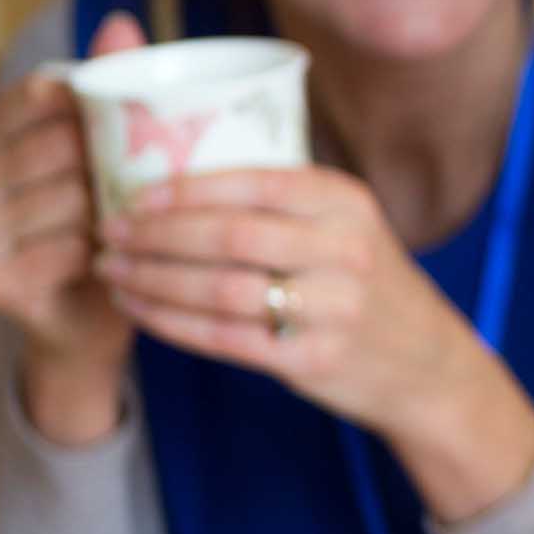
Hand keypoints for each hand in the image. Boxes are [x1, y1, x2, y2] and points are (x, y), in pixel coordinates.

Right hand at [0, 13, 146, 445]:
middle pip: (53, 147)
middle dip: (110, 162)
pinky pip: (59, 252)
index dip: (88, 103)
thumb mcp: (114, 151)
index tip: (130, 118)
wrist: (96, 311)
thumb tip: (120, 23)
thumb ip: (111, 88)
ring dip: (112, 210)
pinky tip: (120, 256)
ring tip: (142, 218)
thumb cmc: (108, 218)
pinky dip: (100, 254)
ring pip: (61, 199)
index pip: (34, 95)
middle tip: (151, 179)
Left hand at [95, 167, 533, 517]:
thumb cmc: (364, 283)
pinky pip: (224, 337)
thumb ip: (282, 201)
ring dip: (154, 279)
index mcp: (346, 202)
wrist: (425, 363)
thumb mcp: (346, 224)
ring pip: (221, 289)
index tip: (134, 192)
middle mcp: (344, 251)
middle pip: (231, 236)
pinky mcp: (312, 359)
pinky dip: (171, 322)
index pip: (255, 182)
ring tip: (112, 270)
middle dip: (157, 233)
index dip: (186, 187)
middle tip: (109, 231)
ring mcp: (332, 309)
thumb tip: (175, 170)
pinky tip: (139, 308)